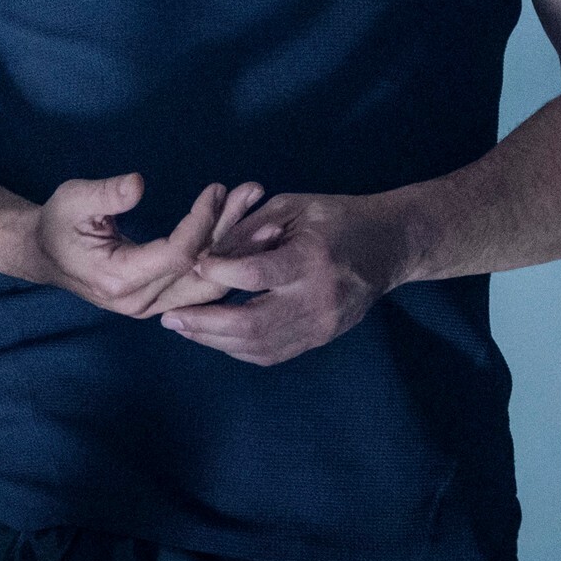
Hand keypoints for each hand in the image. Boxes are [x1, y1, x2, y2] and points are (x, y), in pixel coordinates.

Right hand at [20, 174, 262, 317]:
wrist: (46, 254)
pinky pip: (202, 283)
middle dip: (233, 232)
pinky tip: (245, 229)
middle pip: (202, 271)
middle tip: (256, 195)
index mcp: (118, 279)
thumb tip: (138, 183)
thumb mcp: (72, 199)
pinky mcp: (162, 300)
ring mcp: (153, 306)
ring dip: (235, 244)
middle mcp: (140, 301)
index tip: (217, 188)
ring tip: (261, 208)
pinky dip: (225, 256)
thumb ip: (105, 194)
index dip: (201, 221)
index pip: (177, 255)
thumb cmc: (58, 223)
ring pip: (208, 281)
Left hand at [164, 192, 410, 365]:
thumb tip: (205, 256)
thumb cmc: (338, 217)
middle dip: (204, 324)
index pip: (256, 274)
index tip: (194, 265)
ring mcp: (321, 325)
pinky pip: (272, 353)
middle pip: (251, 324)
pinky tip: (215, 336)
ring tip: (184, 328)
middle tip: (170, 318)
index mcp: (312, 258)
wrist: (390, 246)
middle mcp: (318, 298)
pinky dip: (238, 348)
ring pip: (258, 346)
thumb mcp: (294, 207)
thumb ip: (250, 229)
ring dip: (215, 341)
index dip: (219, 273)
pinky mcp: (321, 338)